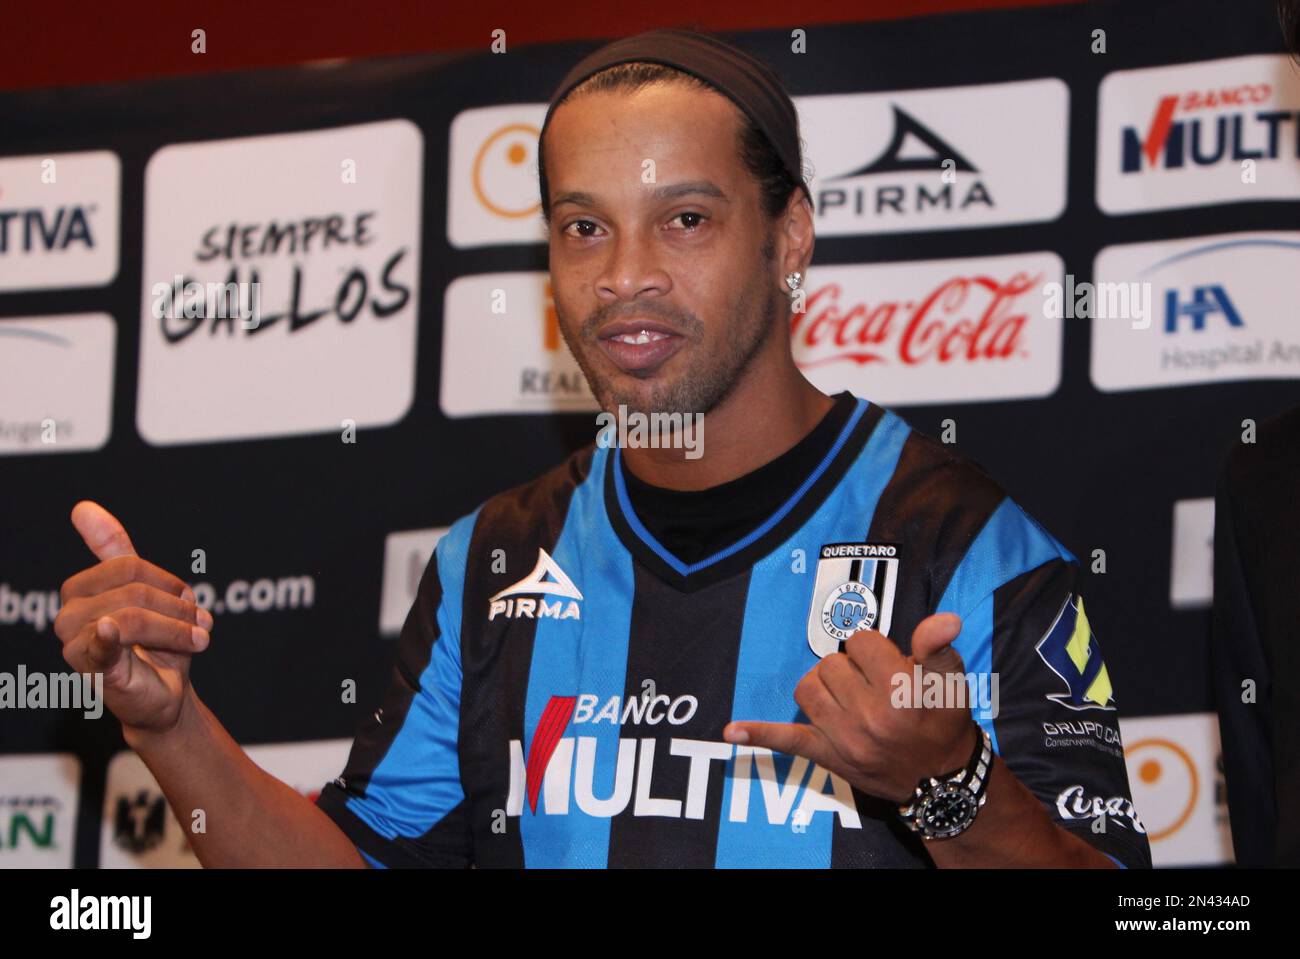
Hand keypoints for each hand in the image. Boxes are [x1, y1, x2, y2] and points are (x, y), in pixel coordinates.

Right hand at [53, 501, 212, 736]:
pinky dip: (106, 638)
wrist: (164, 696)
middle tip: (202, 624)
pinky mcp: (93, 671)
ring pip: (134, 615)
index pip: (128, 565)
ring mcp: (77, 644)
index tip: (190, 600)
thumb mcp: (143, 591)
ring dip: (177, 629)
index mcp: (80, 590)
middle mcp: (69, 614)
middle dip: (177, 607)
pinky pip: (100, 646)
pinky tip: (110, 630)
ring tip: (198, 640)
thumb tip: (82, 507)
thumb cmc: (154, 642)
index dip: (167, 582)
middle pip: (134, 589)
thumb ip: (114, 551)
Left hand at [723, 613, 975, 803]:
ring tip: (847, 694)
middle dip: (851, 667)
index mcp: (900, 692)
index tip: (888, 665)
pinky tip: (731, 731)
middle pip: (832, 663)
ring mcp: (843, 738)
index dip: (875, 648)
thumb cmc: (943, 722)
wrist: (940, 780)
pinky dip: (758, 734)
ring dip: (823, 685)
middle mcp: (869, 716)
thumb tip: (943, 619)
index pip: (861, 641)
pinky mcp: (827, 756)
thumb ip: (937, 646)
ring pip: (808, 687)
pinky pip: (786, 741)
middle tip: (872, 684)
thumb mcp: (951, 680)